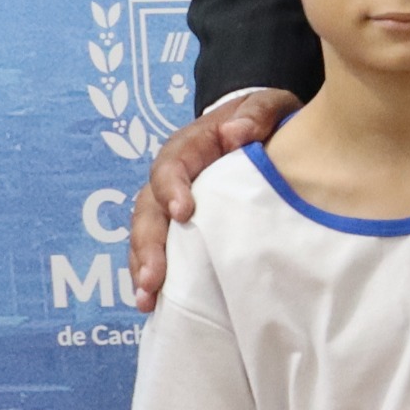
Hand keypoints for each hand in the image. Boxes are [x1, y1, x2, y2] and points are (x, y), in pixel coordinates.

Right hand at [128, 86, 299, 308]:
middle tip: (153, 279)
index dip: (171, 188)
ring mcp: (170, 203)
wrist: (256, 128)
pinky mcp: (179, 226)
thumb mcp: (267, 105)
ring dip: (143, 267)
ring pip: (146, 235)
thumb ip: (256, 114)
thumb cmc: (260, 119)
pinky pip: (159, 250)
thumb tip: (237, 132)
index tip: (183, 212)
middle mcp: (171, 177)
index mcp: (189, 147)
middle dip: (148, 245)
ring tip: (147, 300)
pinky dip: (153, 274)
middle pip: (148, 210)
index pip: (171, 166)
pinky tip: (154, 304)